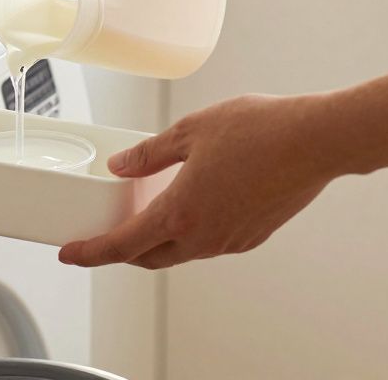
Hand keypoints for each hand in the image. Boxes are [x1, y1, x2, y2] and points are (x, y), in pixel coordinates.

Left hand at [58, 93, 343, 269]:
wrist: (317, 141)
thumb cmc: (260, 130)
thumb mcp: (191, 131)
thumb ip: (150, 154)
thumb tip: (121, 166)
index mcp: (181, 213)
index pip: (122, 245)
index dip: (91, 252)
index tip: (70, 254)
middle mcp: (205, 236)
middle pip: (149, 257)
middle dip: (121, 251)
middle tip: (101, 237)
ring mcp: (231, 240)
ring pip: (181, 252)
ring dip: (156, 242)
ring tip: (142, 217)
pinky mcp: (253, 236)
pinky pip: (209, 243)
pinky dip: (188, 233)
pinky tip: (188, 207)